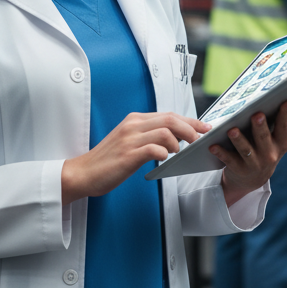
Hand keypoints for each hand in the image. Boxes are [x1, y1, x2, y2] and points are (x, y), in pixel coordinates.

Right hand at [62, 112, 209, 202]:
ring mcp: (130, 139)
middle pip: (171, 119)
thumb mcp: (128, 140)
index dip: (190, 120)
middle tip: (199, 139)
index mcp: (134, 120)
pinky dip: (164, 153)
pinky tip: (164, 159)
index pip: (169, 114)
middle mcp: (133, 126)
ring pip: (166, 131)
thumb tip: (174, 137)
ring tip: (177, 152)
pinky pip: (154, 148)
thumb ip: (148, 135)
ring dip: (178, 142)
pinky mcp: (128, 154)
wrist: (82, 173)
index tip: (204, 127)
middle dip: (191, 128)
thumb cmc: (107, 161)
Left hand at [209, 100, 286, 207]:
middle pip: (265, 138)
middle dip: (261, 127)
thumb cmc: (271, 149)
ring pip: (246, 150)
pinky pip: (228, 159)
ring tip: (232, 130)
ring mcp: (253, 163)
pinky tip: (212, 145)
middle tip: (257, 114)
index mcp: (282, 143)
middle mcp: (270, 154)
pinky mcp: (237, 169)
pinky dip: (220, 152)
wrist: (252, 179)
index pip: (286, 128)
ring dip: (239, 140)